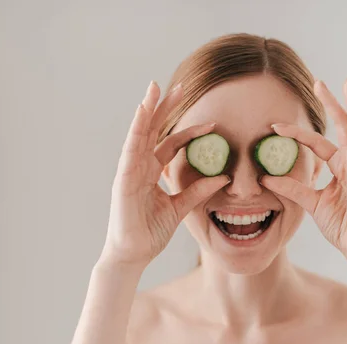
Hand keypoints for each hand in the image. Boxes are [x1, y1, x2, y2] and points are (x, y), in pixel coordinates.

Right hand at [101, 81, 229, 266]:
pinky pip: (130, 150)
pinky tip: (141, 112)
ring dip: (147, 109)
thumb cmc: (150, 231)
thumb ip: (198, 191)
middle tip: (180, 86)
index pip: (171, 144)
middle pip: (153, 130)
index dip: (189, 132)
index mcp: (151, 172)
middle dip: (165, 107)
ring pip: (139, 133)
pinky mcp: (123, 179)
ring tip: (155, 88)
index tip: (212, 122)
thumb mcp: (181, 207)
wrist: (134, 254)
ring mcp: (129, 170)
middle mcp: (140, 166)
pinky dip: (135, 130)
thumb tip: (223, 178)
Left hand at [260, 78, 346, 258]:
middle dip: (333, 103)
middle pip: (343, 126)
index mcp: (339, 166)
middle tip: (319, 81)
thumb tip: (265, 178)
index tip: (273, 126)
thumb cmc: (341, 225)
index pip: (317, 142)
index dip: (296, 133)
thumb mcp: (311, 203)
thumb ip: (292, 188)